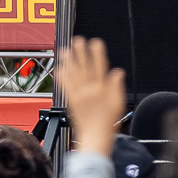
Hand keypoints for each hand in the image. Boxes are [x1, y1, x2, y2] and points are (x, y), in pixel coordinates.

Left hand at [57, 36, 126, 156]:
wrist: (95, 137)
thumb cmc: (108, 123)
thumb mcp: (118, 103)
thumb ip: (116, 86)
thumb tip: (117, 72)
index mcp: (102, 89)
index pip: (100, 67)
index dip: (97, 54)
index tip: (95, 42)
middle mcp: (89, 90)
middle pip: (84, 67)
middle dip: (81, 53)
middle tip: (77, 40)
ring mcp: (79, 95)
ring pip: (73, 74)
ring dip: (69, 61)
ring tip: (65, 50)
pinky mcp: (70, 101)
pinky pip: (65, 86)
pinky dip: (61, 76)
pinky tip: (58, 68)